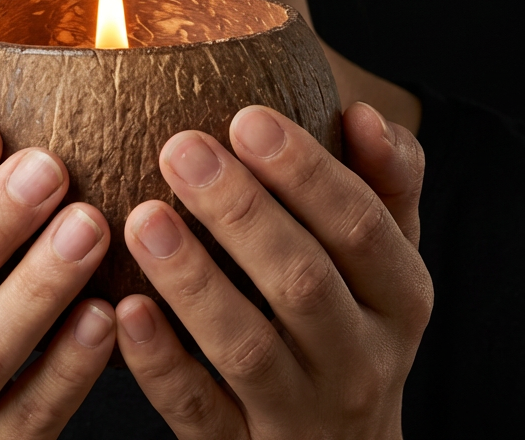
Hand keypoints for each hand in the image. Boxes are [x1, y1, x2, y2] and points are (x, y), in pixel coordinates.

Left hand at [115, 102, 430, 438]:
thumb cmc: (353, 321)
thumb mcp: (384, 258)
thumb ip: (384, 183)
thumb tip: (362, 115)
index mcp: (398, 297)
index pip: (362, 226)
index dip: (307, 172)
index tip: (247, 118)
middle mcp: (360, 361)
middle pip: (303, 283)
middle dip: (240, 211)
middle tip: (179, 147)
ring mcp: (301, 416)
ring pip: (246, 350)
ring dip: (193, 280)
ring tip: (142, 218)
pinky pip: (200, 413)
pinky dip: (163, 364)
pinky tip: (126, 311)